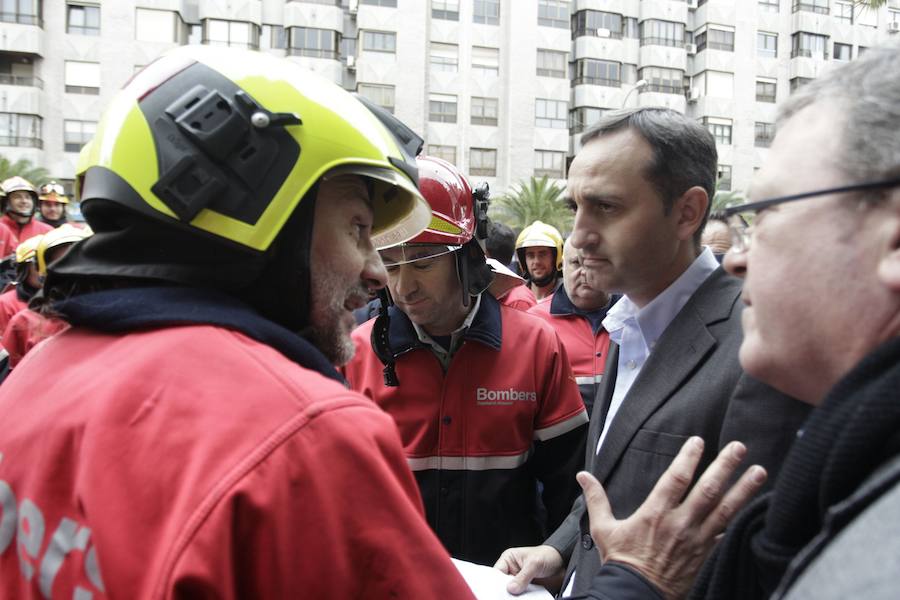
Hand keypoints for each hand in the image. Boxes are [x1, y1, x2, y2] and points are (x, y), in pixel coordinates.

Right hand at [494, 544, 564, 595]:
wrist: (564, 563)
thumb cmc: (548, 556)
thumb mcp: (534, 564)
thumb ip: (522, 577)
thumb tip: (511, 589)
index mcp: (509, 559)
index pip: (497, 572)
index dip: (496, 582)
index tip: (498, 591)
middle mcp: (512, 571)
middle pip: (503, 584)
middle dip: (506, 591)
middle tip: (509, 596)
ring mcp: (520, 581)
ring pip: (512, 592)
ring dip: (515, 597)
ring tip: (518, 599)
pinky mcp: (528, 590)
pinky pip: (522, 597)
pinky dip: (523, 599)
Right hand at [579, 437, 766, 599]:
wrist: (636, 595)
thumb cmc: (620, 561)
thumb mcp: (603, 529)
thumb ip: (596, 499)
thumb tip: (583, 476)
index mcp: (655, 514)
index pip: (676, 479)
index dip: (688, 458)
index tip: (698, 441)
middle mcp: (680, 524)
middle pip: (708, 490)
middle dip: (726, 467)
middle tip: (739, 447)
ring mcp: (696, 539)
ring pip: (725, 510)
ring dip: (744, 489)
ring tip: (760, 472)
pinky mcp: (704, 554)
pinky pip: (725, 533)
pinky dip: (738, 519)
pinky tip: (751, 507)